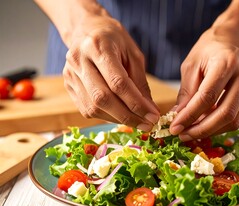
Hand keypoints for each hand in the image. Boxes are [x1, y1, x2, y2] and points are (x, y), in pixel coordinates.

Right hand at [62, 11, 159, 131]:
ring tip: (137, 122)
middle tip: (147, 124)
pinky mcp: (68, 85)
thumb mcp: (133, 54)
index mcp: (98, 46)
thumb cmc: (114, 40)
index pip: (118, 82)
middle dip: (128, 116)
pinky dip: (106, 116)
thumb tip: (149, 110)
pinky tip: (121, 116)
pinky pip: (87, 109)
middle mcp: (79, 60)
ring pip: (93, 107)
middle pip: (102, 98)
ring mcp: (70, 74)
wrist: (86, 29)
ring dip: (118, 119)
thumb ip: (140, 82)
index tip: (153, 116)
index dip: (137, 103)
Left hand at [169, 26, 238, 140]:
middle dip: (201, 129)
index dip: (189, 116)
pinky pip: (238, 117)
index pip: (207, 97)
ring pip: (234, 120)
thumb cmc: (210, 47)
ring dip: (211, 131)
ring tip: (192, 132)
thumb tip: (178, 116)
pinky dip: (220, 125)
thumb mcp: (191, 65)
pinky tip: (205, 125)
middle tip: (183, 135)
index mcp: (226, 63)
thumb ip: (186, 91)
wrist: (236, 36)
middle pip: (225, 114)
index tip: (175, 127)